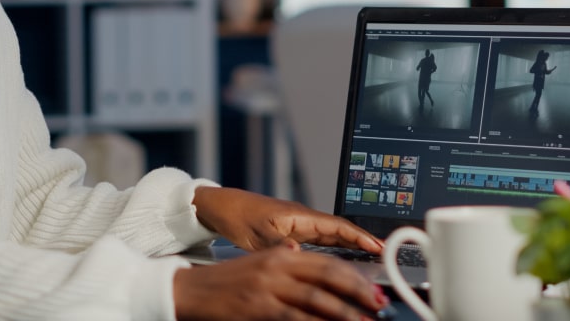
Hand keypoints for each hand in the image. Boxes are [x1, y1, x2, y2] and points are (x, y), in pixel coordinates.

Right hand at [173, 244, 389, 319]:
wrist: (190, 290)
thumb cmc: (225, 283)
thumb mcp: (258, 266)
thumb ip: (286, 267)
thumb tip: (311, 269)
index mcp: (281, 255)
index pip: (326, 262)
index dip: (353, 276)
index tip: (372, 289)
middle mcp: (277, 267)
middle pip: (328, 276)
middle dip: (357, 292)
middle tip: (378, 304)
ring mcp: (268, 287)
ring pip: (317, 299)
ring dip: (345, 313)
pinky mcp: (258, 307)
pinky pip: (296, 317)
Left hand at [192, 187, 382, 253]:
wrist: (221, 207)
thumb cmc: (238, 216)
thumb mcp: (258, 236)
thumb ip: (281, 246)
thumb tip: (299, 255)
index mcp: (300, 216)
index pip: (338, 226)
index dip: (360, 237)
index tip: (379, 246)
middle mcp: (303, 218)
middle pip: (341, 230)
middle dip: (363, 241)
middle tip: (385, 253)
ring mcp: (299, 224)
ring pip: (332, 235)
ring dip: (351, 245)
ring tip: (370, 257)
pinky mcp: (292, 230)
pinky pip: (320, 239)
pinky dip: (335, 247)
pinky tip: (340, 257)